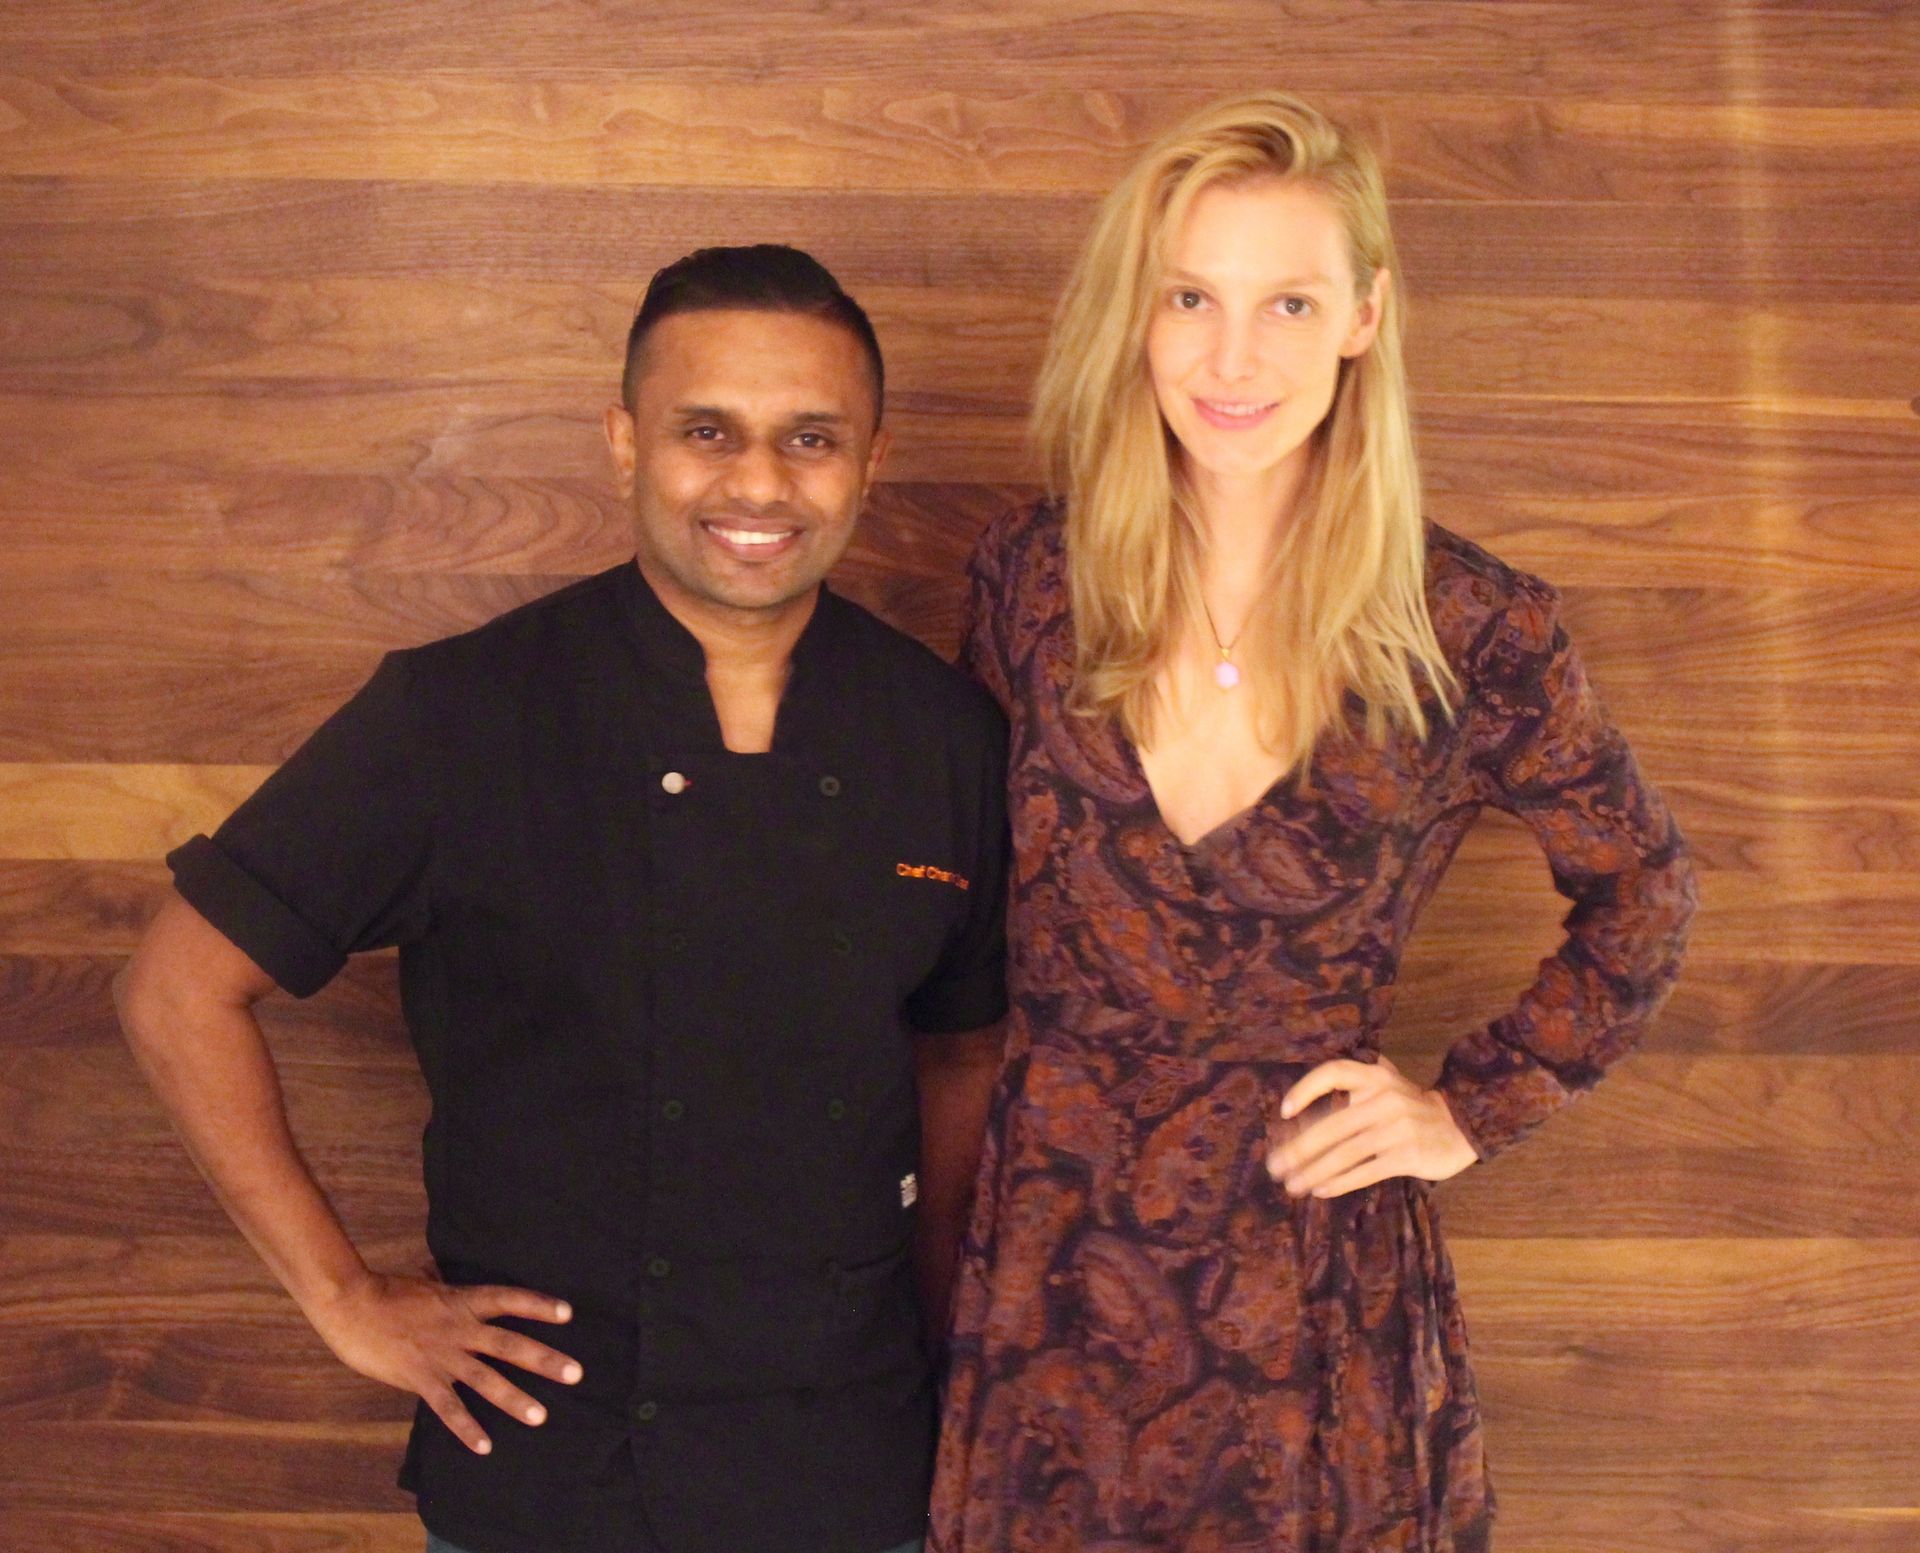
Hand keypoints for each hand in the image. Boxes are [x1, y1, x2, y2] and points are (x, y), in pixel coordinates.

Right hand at [305, 1268, 581, 1454]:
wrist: (350, 1304)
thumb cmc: (386, 1292)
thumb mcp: (425, 1283)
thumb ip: (443, 1284)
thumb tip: (444, 1273)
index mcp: (462, 1300)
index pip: (509, 1298)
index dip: (539, 1305)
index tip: (569, 1314)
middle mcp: (459, 1327)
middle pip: (510, 1343)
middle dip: (545, 1359)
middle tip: (576, 1373)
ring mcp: (441, 1354)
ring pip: (486, 1378)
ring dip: (515, 1398)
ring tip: (541, 1416)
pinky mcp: (419, 1377)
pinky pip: (448, 1407)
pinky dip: (466, 1428)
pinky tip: (485, 1446)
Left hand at [1265, 1054, 1477, 1198]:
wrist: (1460, 1125)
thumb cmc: (1410, 1107)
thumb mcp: (1385, 1084)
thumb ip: (1352, 1088)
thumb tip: (1300, 1117)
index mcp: (1374, 1076)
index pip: (1333, 1073)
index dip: (1306, 1089)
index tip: (1284, 1112)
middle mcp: (1384, 1099)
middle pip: (1332, 1125)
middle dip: (1298, 1149)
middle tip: (1275, 1167)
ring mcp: (1396, 1129)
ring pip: (1345, 1154)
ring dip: (1313, 1171)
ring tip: (1292, 1185)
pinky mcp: (1407, 1156)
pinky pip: (1365, 1171)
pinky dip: (1339, 1182)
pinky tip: (1320, 1190)